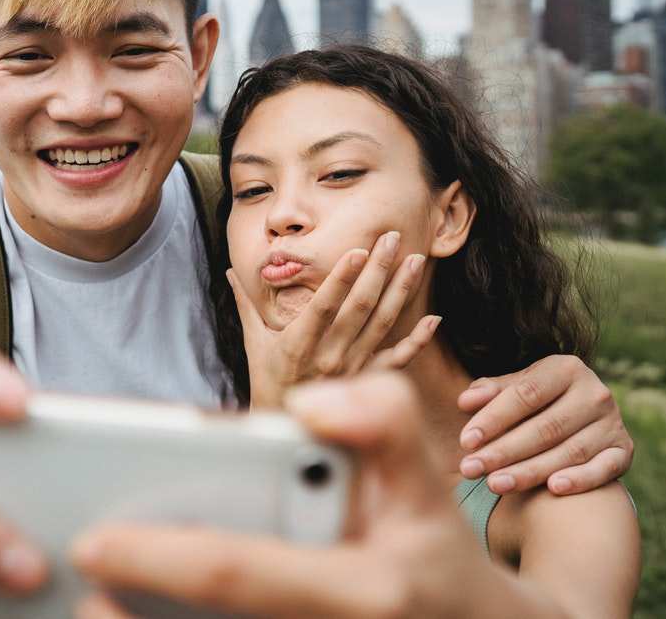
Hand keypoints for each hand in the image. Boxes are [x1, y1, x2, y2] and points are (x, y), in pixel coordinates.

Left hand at [71, 374, 542, 618]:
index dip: (158, 559)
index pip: (238, 574)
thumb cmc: (426, 548)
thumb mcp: (424, 475)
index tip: (92, 541)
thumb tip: (312, 404)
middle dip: (128, 617)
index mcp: (362, 590)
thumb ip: (380, 418)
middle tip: (68, 577)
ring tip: (82, 612)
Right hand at [229, 230, 440, 407]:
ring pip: (382, 324)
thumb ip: (247, 304)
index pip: (323, 305)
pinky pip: (397, 358)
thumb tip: (231, 270)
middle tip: (393, 238)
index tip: (357, 251)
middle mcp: (329, 355)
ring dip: (400, 291)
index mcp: (298, 343)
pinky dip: (417, 340)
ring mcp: (352, 367)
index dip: (341, 278)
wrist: (287, 427)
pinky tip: (433, 318)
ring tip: (416, 261)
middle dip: (378, 269)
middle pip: (359, 307)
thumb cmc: (267, 379)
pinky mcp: (367, 378)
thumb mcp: (254, 341)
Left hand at [456, 354, 633, 494]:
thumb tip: (465, 401)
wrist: (583, 416)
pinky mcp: (624, 451)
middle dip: (503, 451)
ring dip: (529, 471)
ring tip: (494, 484)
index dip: (493, 419)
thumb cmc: (538, 401)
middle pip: (544, 427)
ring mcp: (612, 423)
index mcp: (566, 368)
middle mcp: (595, 393)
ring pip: (568, 452)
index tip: (465, 441)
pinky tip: (554, 488)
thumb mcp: (517, 388)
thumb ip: (491, 392)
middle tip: (470, 470)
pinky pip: (605, 469)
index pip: (525, 394)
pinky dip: (582, 479)